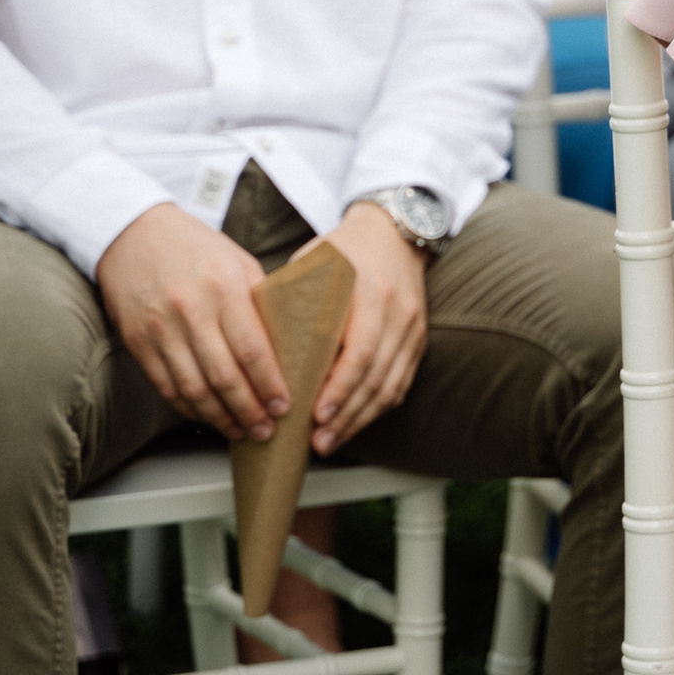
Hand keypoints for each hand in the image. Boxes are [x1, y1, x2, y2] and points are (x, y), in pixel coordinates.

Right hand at [96, 202, 291, 439]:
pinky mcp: (138, 342)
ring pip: (193, 388)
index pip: (252, 349)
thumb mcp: (239, 263)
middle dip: (248, 410)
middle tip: (266, 430)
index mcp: (224, 287)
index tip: (285, 406)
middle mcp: (191, 311)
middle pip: (223, 376)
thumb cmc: (197, 248)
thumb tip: (288, 347)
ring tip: (241, 431)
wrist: (134, 234)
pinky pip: (166, 385)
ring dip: (220, 417)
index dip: (269, 384)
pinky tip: (208, 416)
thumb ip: (260, 303)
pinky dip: (189, 407)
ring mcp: (160, 329)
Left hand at [303, 201, 428, 454]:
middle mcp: (397, 312)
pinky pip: (402, 381)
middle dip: (346, 415)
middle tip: (318, 442)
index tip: (316, 415)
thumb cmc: (344, 249)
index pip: (359, 351)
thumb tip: (254, 344)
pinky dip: (378, 407)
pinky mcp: (418, 338)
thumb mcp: (314, 264)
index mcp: (370, 293)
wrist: (395, 232)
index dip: (339, 389)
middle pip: (376, 377)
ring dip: (361, 419)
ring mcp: (412, 327)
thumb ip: (290, 299)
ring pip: (391, 385)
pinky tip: (356, 423)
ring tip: (332, 441)